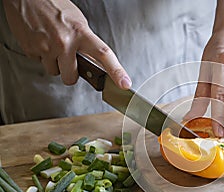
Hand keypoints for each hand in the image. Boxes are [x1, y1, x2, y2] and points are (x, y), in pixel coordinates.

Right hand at [2, 0, 131, 87]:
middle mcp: (64, 42)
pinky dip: (41, 55)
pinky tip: (41, 41)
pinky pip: (39, 63)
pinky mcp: (31, 50)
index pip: (103, 54)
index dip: (116, 71)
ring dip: (55, 63)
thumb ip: (86, 43)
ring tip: (52, 45)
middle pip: (71, 77)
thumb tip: (93, 62)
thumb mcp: (78, 21)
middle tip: (68, 60)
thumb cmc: (54, 6)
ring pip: (54, 72)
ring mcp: (46, 47)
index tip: (124, 84)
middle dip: (70, 73)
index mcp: (81, 32)